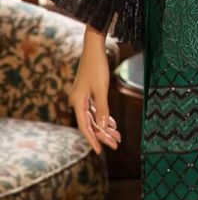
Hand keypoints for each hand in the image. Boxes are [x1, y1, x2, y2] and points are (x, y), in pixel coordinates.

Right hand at [70, 25, 121, 153]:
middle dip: (104, 135)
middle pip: (91, 124)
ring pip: (94, 117)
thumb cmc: (97, 67)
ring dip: (105, 127)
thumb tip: (103, 127)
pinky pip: (95, 110)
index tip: (101, 152)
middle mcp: (78, 101)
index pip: (85, 127)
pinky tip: (112, 124)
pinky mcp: (88, 92)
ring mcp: (83, 97)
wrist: (94, 48)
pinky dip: (104, 117)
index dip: (93, 140)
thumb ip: (102, 109)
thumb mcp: (101, 89)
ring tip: (118, 136)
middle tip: (117, 144)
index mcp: (78, 102)